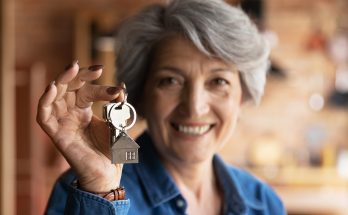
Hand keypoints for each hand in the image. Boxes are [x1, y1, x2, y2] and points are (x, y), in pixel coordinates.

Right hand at [37, 61, 124, 191]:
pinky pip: (44, 117)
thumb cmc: (112, 149)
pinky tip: (52, 88)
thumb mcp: (117, 123)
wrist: (108, 172)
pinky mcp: (56, 135)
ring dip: (61, 80)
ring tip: (72, 68)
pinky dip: (44, 102)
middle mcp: (71, 113)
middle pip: (68, 87)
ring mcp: (62, 123)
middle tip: (95, 69)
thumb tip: (122, 87)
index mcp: (84, 110)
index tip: (117, 88)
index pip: (86, 90)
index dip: (98, 84)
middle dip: (78, 75)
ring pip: (53, 96)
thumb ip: (118, 106)